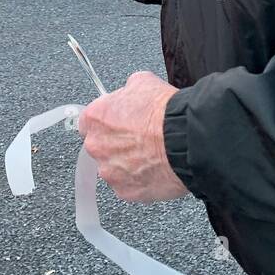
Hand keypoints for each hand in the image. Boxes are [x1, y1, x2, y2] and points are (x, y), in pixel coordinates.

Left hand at [78, 71, 186, 202]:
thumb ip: (127, 90)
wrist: (186, 141)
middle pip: (100, 146)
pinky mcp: (126, 192)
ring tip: (151, 155)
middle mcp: (96, 146)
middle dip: (116, 144)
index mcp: (95, 118)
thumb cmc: (165, 113)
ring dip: (128, 163)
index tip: (117, 122)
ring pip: (114, 168)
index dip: (106, 121)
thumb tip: (130, 92)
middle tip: (139, 139)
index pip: (89, 121)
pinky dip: (141, 179)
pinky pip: (129, 185)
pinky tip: (156, 168)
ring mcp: (110, 172)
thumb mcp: (143, 82)